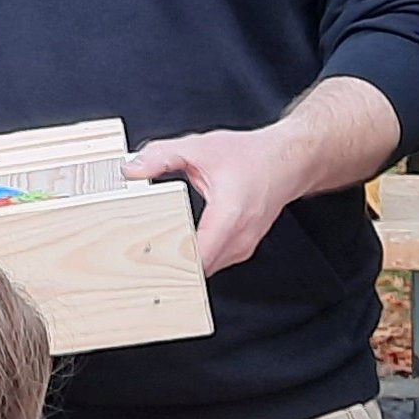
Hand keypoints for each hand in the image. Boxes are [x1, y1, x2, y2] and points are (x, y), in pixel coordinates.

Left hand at [123, 124, 311, 274]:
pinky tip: (178, 245)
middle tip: (137, 257)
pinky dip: (196, 259)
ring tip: (154, 251)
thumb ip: (161, 157)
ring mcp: (243, 247)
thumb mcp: (199, 148)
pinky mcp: (241, 249)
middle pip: (198, 269)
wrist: (288, 161)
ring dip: (182, 264)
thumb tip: (130, 170)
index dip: (168, 262)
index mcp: (229, 214)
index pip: (197, 256)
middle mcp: (239, 237)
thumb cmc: (250, 155)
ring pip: (206, 270)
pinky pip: (214, 263)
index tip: (143, 260)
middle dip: (168, 265)